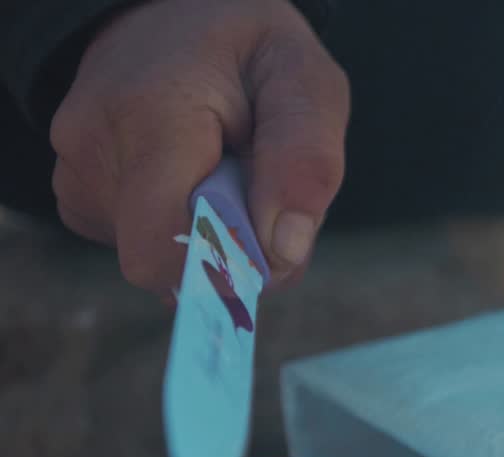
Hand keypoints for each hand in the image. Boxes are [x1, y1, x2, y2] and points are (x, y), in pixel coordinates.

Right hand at [49, 0, 349, 294]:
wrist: (172, 16)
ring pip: (160, 260)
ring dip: (208, 233)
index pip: (166, 248)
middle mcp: (93, 147)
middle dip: (227, 247)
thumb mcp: (303, 79)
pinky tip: (193, 178)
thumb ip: (306, 159)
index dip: (228, 262)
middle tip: (255, 186)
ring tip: (222, 168)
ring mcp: (75, 174)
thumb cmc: (248, 51)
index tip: (272, 232)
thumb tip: (282, 250)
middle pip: (168, 263)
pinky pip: (144, 246)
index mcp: (150, 117)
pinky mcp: (77, 196)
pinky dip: (182, 227)